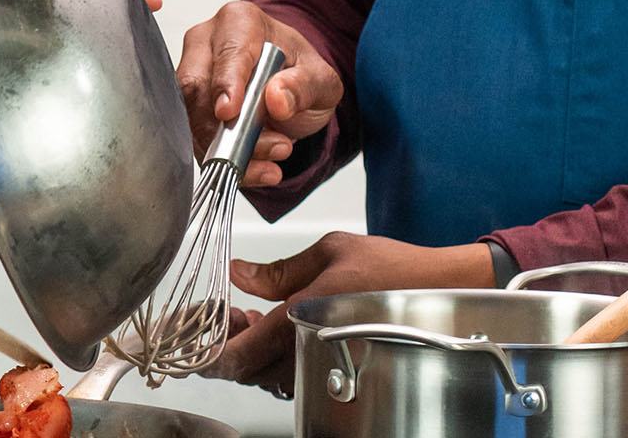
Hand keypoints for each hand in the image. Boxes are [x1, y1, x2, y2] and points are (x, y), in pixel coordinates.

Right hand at [177, 1, 341, 184]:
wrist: (289, 91)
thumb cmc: (299, 75)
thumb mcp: (321, 81)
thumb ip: (304, 85)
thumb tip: (277, 97)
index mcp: (239, 22)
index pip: (227, 52)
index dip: (226, 84)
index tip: (229, 114)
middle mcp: (207, 42)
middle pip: (197, 85)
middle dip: (227, 127)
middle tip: (271, 148)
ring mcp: (192, 72)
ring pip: (192, 115)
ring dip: (228, 148)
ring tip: (271, 161)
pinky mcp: (188, 105)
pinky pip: (193, 136)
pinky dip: (222, 159)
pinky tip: (255, 170)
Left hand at [209, 233, 494, 392]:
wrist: (439, 293)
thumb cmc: (390, 269)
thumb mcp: (328, 252)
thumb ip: (276, 270)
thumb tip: (238, 273)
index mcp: (298, 319)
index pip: (235, 356)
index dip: (204, 353)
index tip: (189, 337)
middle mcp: (307, 351)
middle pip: (244, 371)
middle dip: (222, 344)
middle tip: (220, 314)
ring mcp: (323, 365)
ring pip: (264, 376)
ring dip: (246, 350)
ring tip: (245, 316)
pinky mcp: (336, 367)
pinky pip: (290, 374)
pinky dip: (271, 356)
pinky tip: (272, 327)